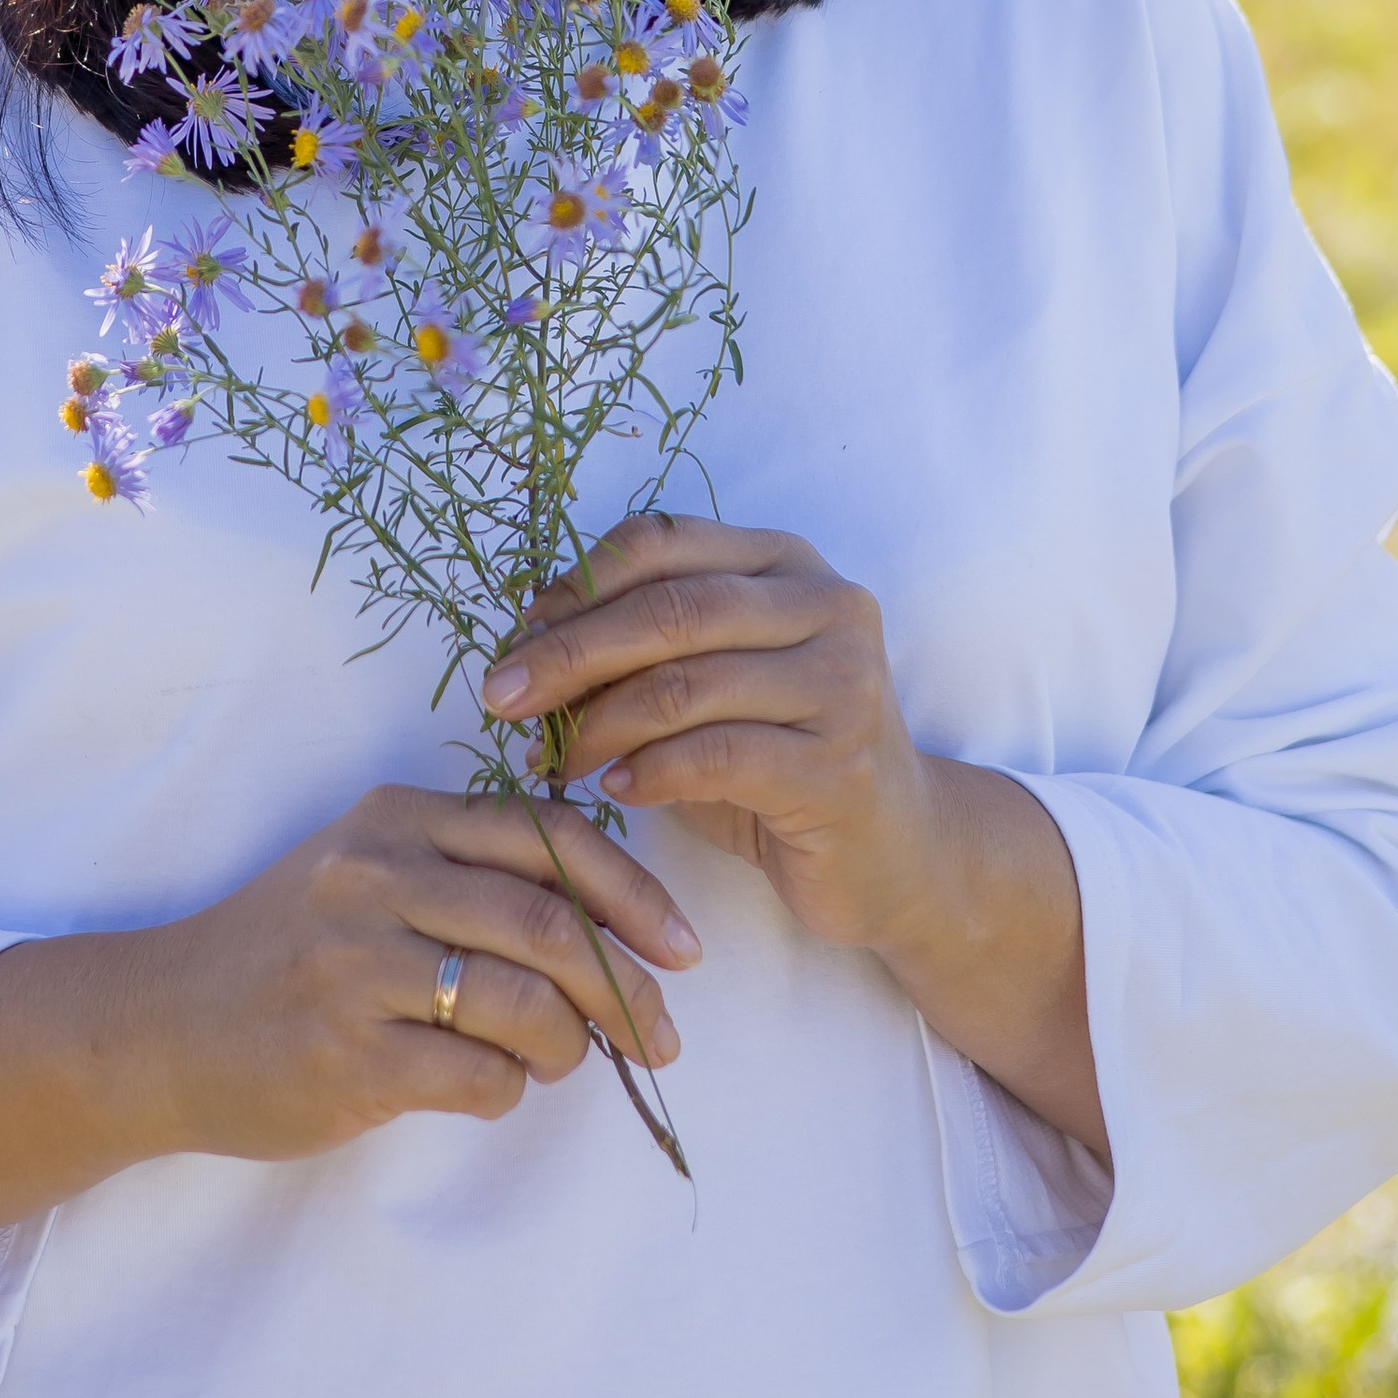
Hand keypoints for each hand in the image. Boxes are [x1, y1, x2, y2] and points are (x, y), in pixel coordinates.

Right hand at [132, 781, 694, 1158]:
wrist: (160, 1026)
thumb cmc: (288, 951)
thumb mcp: (369, 872)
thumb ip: (471, 875)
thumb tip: (612, 926)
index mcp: (397, 816)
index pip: (551, 838)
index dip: (636, 894)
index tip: (682, 949)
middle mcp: (377, 876)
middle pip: (552, 922)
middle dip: (629, 988)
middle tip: (663, 1034)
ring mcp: (356, 965)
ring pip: (525, 1001)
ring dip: (572, 1045)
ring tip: (565, 1062)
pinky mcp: (345, 1055)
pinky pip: (476, 1075)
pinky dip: (511, 1090)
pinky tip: (495, 1087)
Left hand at [481, 514, 942, 947]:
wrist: (897, 855)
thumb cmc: (782, 761)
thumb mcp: (711, 687)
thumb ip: (644, 652)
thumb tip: (527, 639)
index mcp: (785, 561)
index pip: (663, 542)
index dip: (580, 583)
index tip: (516, 632)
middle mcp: (825, 605)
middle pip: (668, 609)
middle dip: (570, 652)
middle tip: (500, 695)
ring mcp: (843, 683)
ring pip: (686, 684)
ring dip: (598, 723)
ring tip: (552, 756)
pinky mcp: (842, 765)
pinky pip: (718, 756)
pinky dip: (650, 771)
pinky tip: (615, 790)